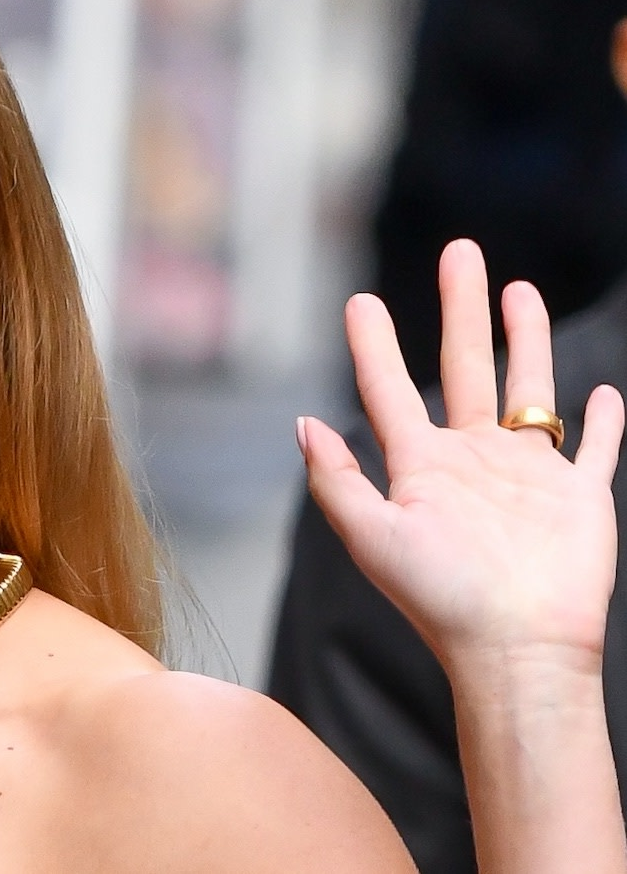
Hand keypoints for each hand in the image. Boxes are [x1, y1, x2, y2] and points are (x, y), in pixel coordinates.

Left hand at [300, 240, 623, 674]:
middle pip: (466, 365)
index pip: (390, 390)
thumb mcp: (372, 537)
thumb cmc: (441, 600)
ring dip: (526, 340)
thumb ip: (336, 480)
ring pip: (529, 389)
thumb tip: (303, 423)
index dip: (374, 345)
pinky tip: (601, 394)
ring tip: (517, 290)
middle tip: (460, 250)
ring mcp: (527, 477)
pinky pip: (593, 450)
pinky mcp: (577, 498)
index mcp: (421, 467)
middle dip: (461, 308)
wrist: (516, 649)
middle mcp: (472, 461)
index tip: (361, 300)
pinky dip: (600, 422)